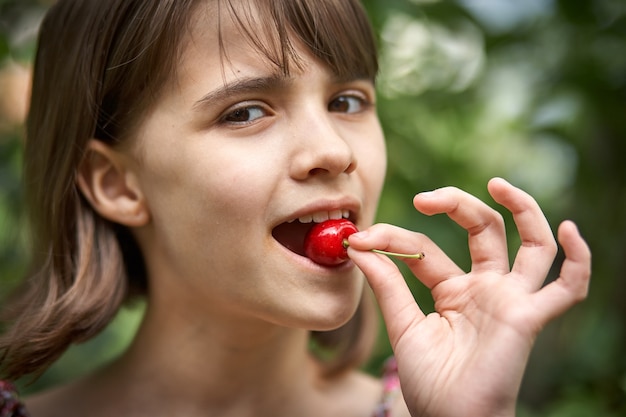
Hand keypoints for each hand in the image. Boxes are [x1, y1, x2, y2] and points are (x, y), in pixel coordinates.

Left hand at [347, 178, 590, 416]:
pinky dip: (577, 259)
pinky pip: (567, 288)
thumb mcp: (403, 325)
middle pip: (482, 228)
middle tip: (422, 197)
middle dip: (456, 204)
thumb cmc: (430, 382)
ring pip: (531, 244)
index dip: (393, 238)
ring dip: (522, 209)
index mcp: (453, 289)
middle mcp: (486, 288)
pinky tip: (569, 230)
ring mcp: (510, 299)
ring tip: (497, 184)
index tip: (361, 237)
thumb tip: (358, 245)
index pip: (426, 247)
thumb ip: (387, 284)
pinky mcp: (529, 318)